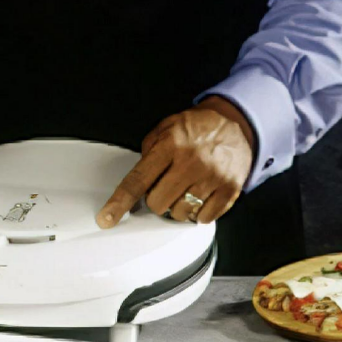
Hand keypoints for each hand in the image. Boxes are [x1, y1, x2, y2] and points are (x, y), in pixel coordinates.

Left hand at [96, 96, 254, 227]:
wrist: (235, 123)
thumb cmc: (196, 127)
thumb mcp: (166, 128)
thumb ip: (148, 152)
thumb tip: (136, 184)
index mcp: (170, 145)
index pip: (138, 180)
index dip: (120, 202)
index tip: (106, 218)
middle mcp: (190, 162)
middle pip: (157, 204)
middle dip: (156, 199)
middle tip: (165, 185)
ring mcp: (211, 177)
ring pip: (179, 214)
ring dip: (177, 206)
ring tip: (185, 187)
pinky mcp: (229, 190)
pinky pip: (203, 218)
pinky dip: (198, 212)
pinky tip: (200, 194)